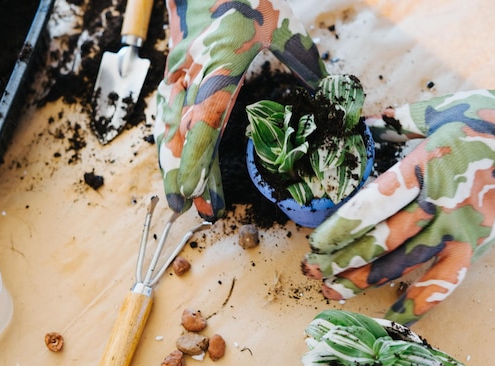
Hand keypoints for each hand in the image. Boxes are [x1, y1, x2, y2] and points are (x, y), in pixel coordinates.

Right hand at [154, 0, 326, 220]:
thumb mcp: (279, 23)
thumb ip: (302, 60)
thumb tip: (329, 92)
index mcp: (219, 64)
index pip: (205, 121)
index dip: (198, 160)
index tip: (196, 191)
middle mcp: (190, 75)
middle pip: (182, 133)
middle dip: (182, 175)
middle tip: (187, 213)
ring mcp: (176, 76)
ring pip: (167, 128)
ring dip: (170, 166)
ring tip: (178, 201)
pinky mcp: (172, 76)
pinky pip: (165, 116)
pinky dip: (167, 145)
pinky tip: (171, 166)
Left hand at [303, 64, 494, 324]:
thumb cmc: (488, 119)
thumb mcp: (437, 113)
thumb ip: (396, 122)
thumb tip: (363, 123)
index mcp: (422, 168)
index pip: (372, 206)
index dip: (342, 229)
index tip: (316, 244)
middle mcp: (436, 204)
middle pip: (380, 241)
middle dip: (342, 260)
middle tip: (313, 272)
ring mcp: (456, 228)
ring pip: (404, 265)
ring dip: (366, 280)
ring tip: (335, 292)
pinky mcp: (474, 245)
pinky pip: (444, 280)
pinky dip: (420, 301)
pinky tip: (394, 315)